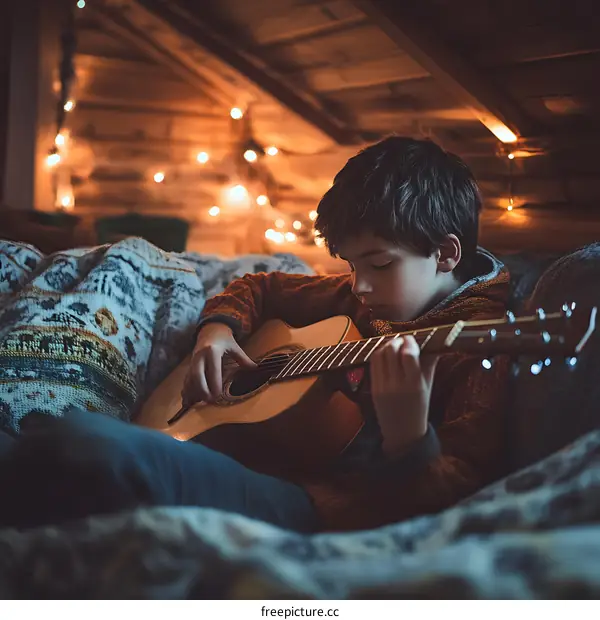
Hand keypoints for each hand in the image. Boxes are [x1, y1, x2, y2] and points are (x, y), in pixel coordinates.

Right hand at [182, 323, 256, 405]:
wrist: (210, 329)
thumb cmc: (224, 338)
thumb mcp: (234, 346)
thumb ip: (243, 359)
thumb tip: (255, 368)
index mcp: (212, 350)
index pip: (213, 369)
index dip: (214, 383)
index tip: (218, 394)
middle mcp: (200, 355)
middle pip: (197, 374)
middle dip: (201, 388)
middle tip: (209, 400)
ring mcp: (193, 360)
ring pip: (190, 377)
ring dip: (193, 391)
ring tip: (198, 403)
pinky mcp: (190, 364)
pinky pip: (187, 378)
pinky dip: (187, 388)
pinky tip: (188, 399)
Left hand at [370, 336, 438, 456]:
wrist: (403, 432)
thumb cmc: (419, 408)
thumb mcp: (428, 386)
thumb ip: (429, 364)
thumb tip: (434, 343)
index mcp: (415, 385)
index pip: (408, 355)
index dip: (409, 342)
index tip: (411, 338)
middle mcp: (397, 385)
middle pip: (391, 351)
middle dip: (396, 341)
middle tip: (402, 341)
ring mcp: (382, 387)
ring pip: (379, 355)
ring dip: (386, 345)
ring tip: (394, 345)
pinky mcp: (373, 388)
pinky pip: (373, 365)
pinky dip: (379, 355)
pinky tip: (386, 354)